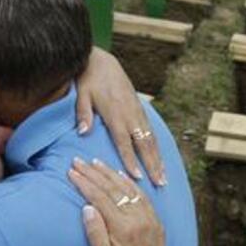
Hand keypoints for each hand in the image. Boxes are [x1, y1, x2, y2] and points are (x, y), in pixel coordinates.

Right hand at [68, 158, 170, 245]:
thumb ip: (96, 234)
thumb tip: (87, 207)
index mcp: (124, 229)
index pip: (100, 198)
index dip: (84, 183)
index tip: (71, 172)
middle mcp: (139, 220)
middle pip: (114, 189)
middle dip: (94, 173)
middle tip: (78, 161)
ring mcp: (150, 220)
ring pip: (129, 189)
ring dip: (111, 174)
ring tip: (96, 162)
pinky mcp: (156, 223)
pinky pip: (143, 197)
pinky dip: (130, 184)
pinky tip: (121, 176)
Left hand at [75, 48, 166, 185]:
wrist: (101, 61)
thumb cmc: (88, 79)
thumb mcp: (81, 94)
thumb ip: (83, 114)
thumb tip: (83, 133)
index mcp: (115, 113)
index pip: (124, 141)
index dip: (131, 159)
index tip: (137, 176)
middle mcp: (130, 114)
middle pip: (144, 144)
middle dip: (152, 165)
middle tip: (159, 184)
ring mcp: (138, 111)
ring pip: (151, 139)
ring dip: (158, 159)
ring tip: (163, 177)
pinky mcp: (140, 109)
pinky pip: (152, 132)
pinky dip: (157, 148)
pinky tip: (160, 160)